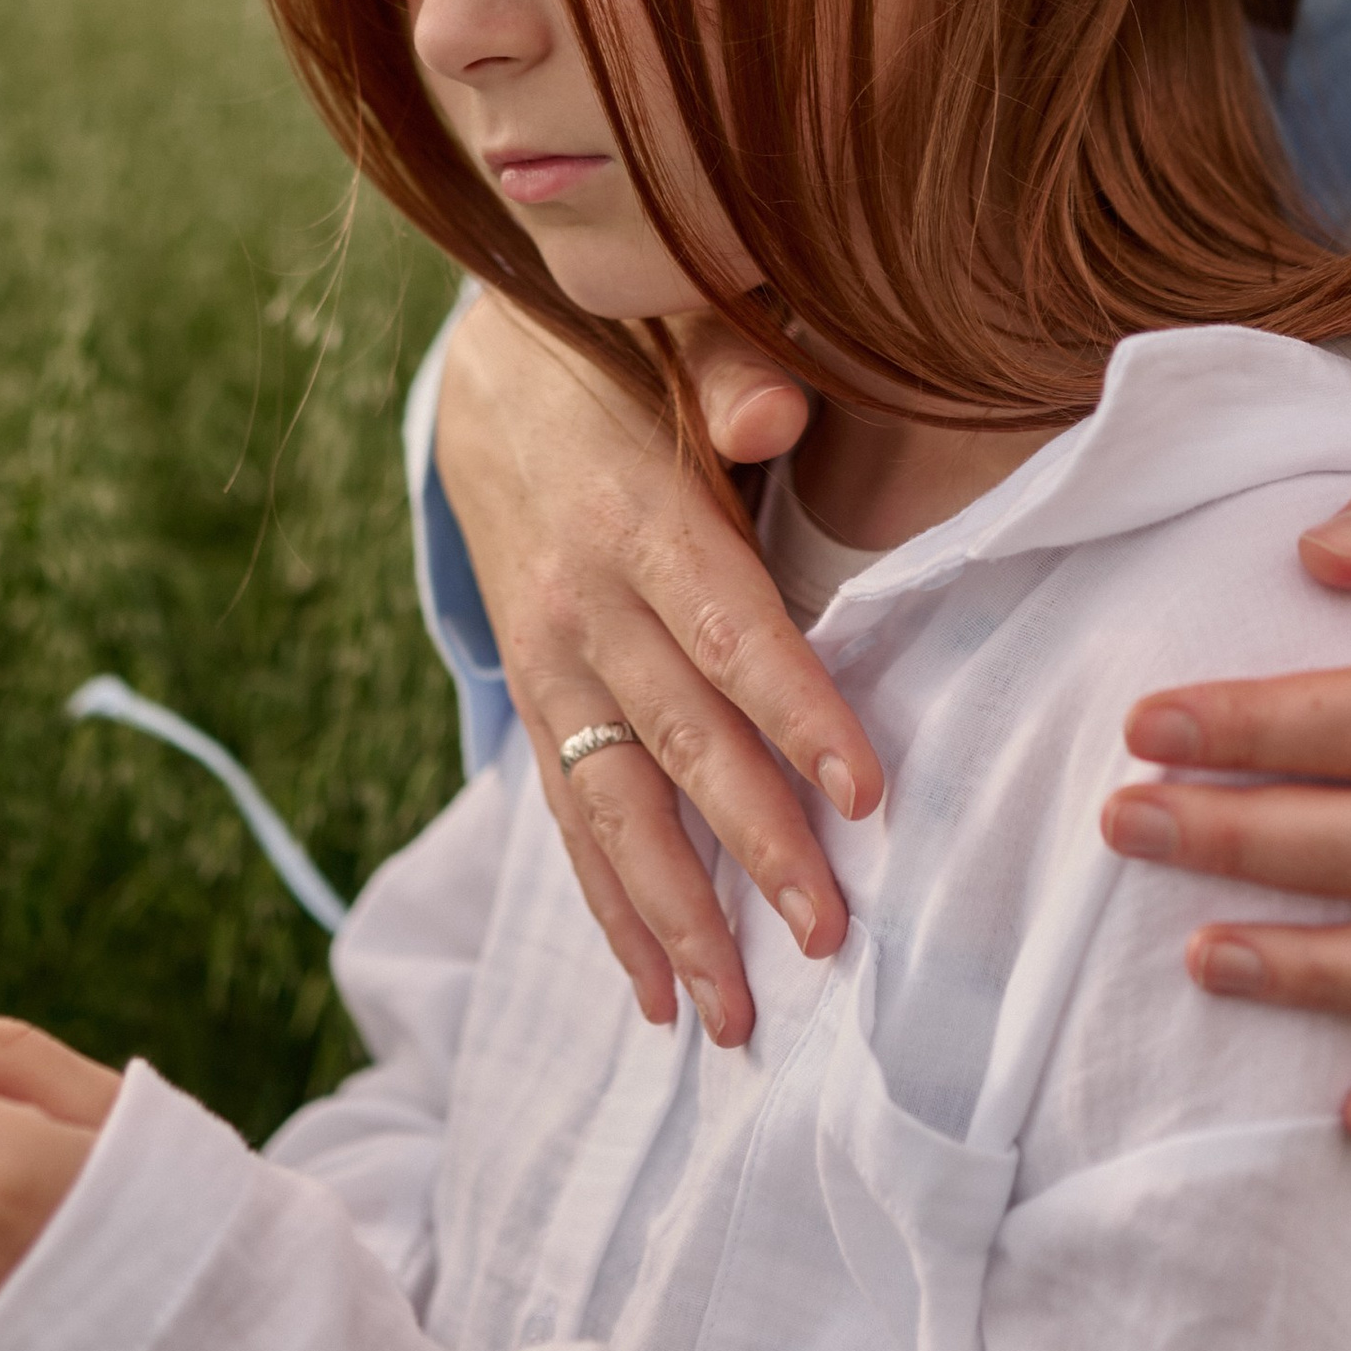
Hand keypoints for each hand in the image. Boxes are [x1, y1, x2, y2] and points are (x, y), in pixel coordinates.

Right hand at [437, 289, 882, 1048]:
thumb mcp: (670, 335)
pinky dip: (609, 912)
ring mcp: (549, 668)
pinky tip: (653, 994)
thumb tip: (778, 412)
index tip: (865, 790)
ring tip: (738, 1015)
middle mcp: (583, 609)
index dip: (794, 709)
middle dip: (753, 846)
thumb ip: (730, 371)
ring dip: (676, 918)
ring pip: (613, 809)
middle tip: (828, 934)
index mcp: (634, 517)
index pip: (727, 627)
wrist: (485, 386)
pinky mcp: (535, 705)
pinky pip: (570, 820)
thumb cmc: (624, 361)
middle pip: (677, 740)